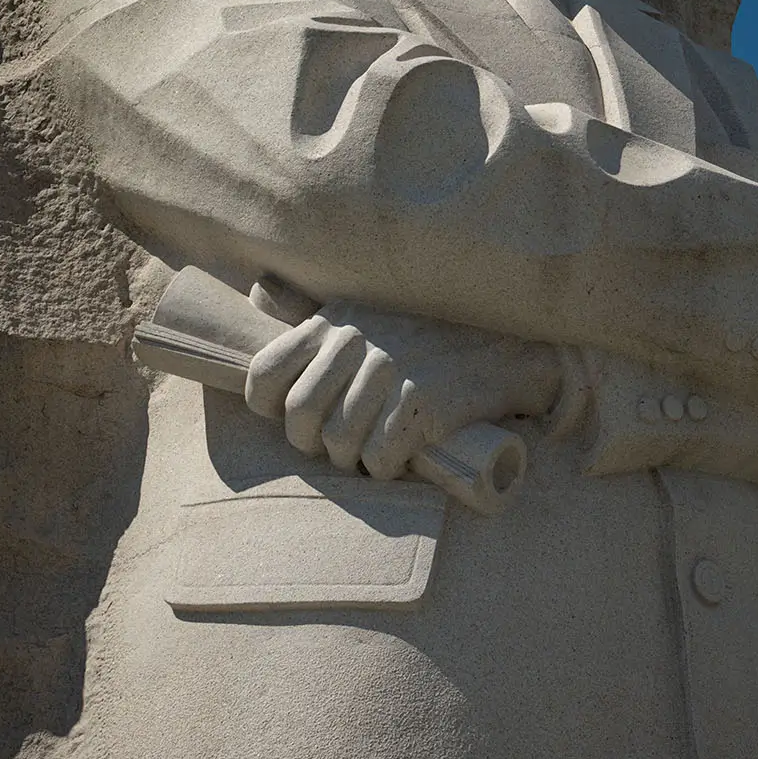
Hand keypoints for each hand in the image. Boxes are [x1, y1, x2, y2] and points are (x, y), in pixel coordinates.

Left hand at [245, 304, 560, 478]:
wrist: (499, 349)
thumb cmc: (422, 339)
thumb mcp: (362, 310)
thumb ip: (308, 309)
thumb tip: (258, 291)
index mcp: (331, 323)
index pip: (266, 374)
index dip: (271, 409)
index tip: (299, 419)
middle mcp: (355, 340)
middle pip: (300, 416)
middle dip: (313, 444)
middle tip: (339, 446)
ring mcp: (389, 369)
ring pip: (339, 442)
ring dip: (352, 460)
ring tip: (371, 452)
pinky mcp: (421, 399)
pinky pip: (379, 455)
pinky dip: (385, 467)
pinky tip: (399, 455)